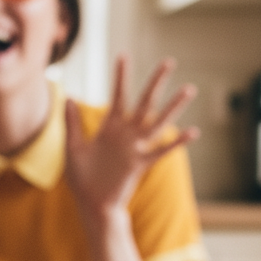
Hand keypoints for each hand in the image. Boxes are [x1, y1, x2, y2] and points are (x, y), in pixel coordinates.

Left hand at [66, 55, 197, 217]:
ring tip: (189, 89)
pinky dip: (176, 142)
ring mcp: (135, 149)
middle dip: (155, 83)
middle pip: (143, 103)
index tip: (124, 55)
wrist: (90, 204)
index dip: (121, 77)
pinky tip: (192, 132)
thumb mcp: (72, 149)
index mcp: (109, 129)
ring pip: (157, 123)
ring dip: (173, 107)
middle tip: (169, 61)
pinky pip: (161, 152)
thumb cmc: (81, 179)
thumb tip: (67, 97)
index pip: (118, 96)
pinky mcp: (140, 165)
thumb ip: (72, 124)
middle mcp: (125, 135)